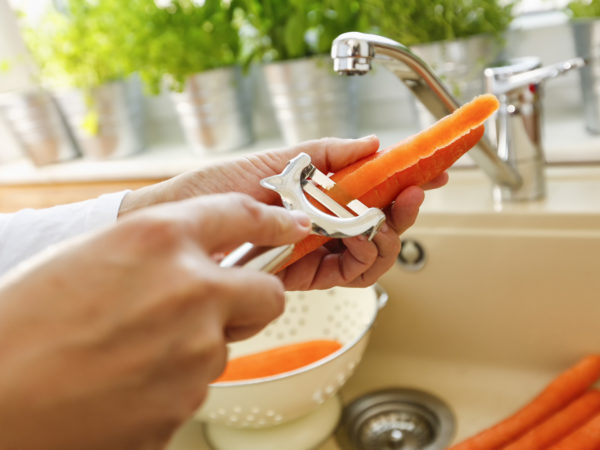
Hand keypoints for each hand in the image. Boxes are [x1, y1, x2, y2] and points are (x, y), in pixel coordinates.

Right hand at [0, 194, 309, 449]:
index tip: (292, 226)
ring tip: (132, 352)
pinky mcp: (186, 404)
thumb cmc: (20, 328)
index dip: (273, 220)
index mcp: (158, 238)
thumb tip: (198, 258)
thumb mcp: (89, 257)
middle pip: (267, 293)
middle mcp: (190, 290)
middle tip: (215, 306)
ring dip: (195, 345)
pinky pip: (196, 384)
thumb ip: (156, 251)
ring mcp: (195, 352)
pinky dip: (172, 382)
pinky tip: (125, 382)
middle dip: (251, 299)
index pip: (242, 215)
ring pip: (225, 345)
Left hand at [119, 136, 447, 289]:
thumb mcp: (279, 160)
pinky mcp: (305, 274)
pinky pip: (349, 271)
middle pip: (381, 223)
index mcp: (320, 194)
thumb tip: (371, 143)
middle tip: (413, 191)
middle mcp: (322, 223)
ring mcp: (316, 249)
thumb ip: (328, 154)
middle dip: (404, 209)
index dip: (405, 183)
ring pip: (373, 251)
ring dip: (388, 233)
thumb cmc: (219, 187)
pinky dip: (363, 255)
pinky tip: (361, 236)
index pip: (374, 190)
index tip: (431, 170)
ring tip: (385, 215)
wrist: (183, 220)